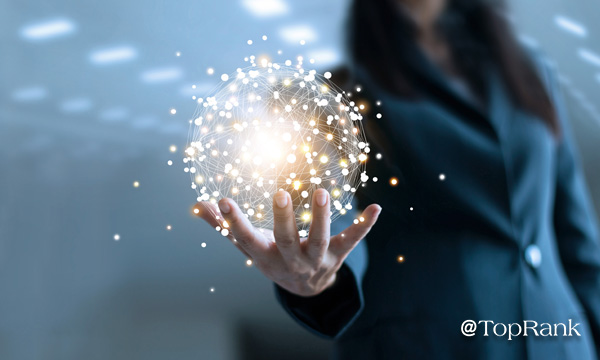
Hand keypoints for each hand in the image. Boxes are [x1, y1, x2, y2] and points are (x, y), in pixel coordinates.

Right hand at [194, 189, 380, 296]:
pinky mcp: (339, 255)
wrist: (304, 290)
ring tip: (321, 191)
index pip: (246, 239)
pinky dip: (364, 225)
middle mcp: (291, 259)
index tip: (223, 200)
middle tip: (279, 193)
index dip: (234, 222)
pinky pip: (353, 240)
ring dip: (322, 217)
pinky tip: (375, 207)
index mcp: (265, 255)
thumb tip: (196, 205)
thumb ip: (223, 226)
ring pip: (320, 240)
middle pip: (287, 240)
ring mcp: (317, 259)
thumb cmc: (272, 258)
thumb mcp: (247, 246)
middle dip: (283, 219)